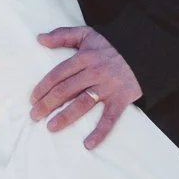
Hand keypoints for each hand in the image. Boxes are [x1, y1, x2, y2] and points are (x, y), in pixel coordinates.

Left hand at [30, 27, 141, 149]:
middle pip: (66, 90)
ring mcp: (108, 87)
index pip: (58, 74)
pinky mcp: (121, 99)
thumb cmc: (113, 44)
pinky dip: (100, 132)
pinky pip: (109, 118)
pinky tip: (88, 144)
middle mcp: (94, 72)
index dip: (43, 87)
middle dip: (47, 104)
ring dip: (65, 117)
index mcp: (84, 57)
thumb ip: (63, 35)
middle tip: (35, 116)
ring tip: (51, 127)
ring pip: (82, 104)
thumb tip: (39, 39)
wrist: (145, 50)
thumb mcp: (88, 34)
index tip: (32, 99)